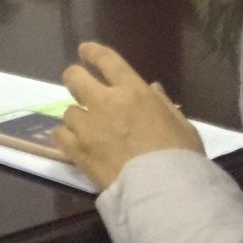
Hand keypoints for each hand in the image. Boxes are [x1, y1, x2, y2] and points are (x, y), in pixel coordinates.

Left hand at [54, 41, 203, 188]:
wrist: (165, 192)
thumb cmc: (181, 158)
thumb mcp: (182, 126)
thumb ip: (163, 105)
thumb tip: (152, 88)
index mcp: (133, 92)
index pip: (106, 60)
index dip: (92, 52)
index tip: (84, 51)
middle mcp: (106, 102)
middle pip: (74, 78)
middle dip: (74, 78)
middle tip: (79, 88)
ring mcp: (88, 126)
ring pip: (68, 111)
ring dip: (77, 118)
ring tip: (88, 130)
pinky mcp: (78, 150)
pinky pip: (60, 135)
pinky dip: (66, 138)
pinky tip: (75, 145)